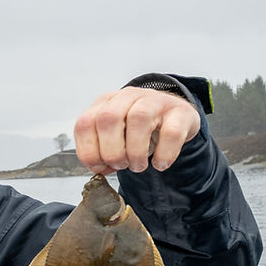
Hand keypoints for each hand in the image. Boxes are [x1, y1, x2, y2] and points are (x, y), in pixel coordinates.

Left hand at [74, 87, 200, 173]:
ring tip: (138, 165)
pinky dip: (163, 154)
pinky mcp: (180, 111)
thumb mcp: (116, 136)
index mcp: (106, 103)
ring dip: (135, 152)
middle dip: (111, 151)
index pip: (85, 123)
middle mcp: (128, 97)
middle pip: (108, 118)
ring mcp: (155, 100)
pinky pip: (171, 132)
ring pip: (138, 119)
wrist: (176, 117)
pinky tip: (160, 163)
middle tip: (121, 165)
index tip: (100, 166)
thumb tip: (98, 169)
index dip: (89, 151)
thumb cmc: (140, 129)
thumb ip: (102, 151)